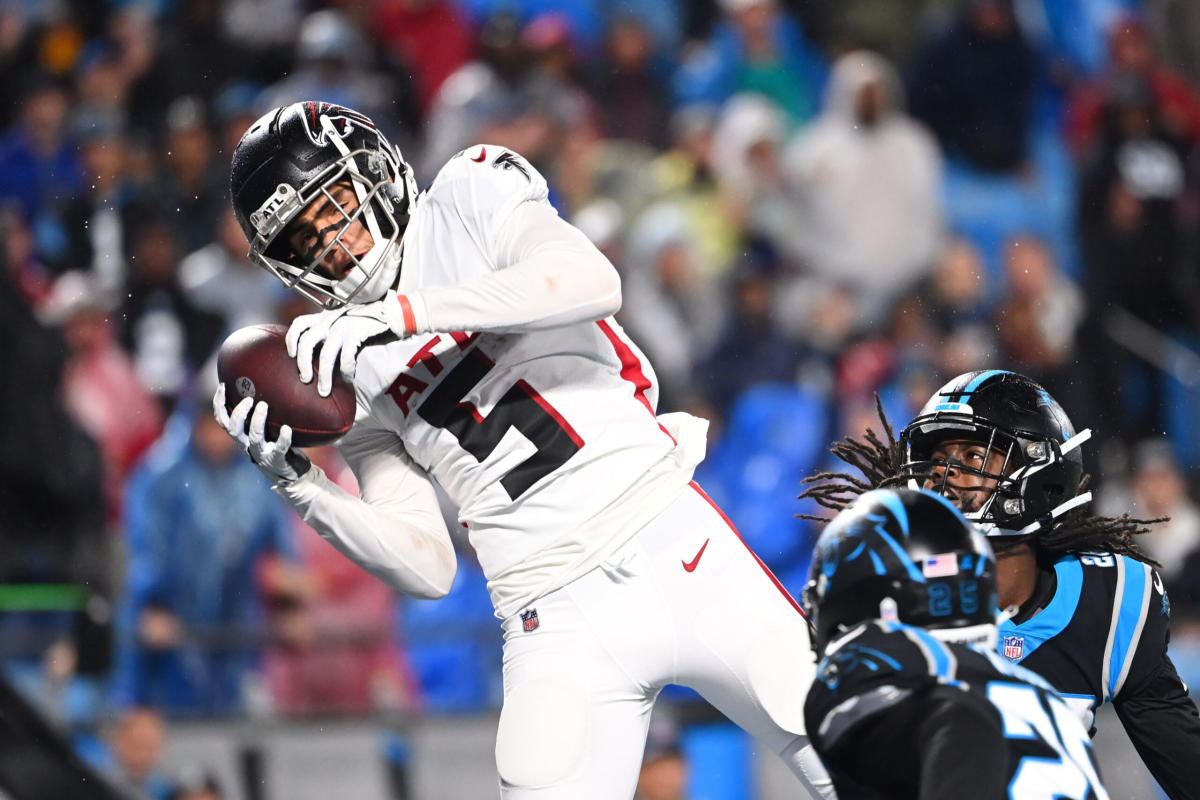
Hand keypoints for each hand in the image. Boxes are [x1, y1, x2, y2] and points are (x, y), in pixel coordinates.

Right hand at [213, 383, 310, 482]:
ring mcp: (261, 454)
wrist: (291, 474)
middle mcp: (247, 445)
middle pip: (233, 429)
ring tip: (264, 406)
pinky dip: (283, 439)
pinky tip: (287, 429)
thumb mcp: (266, 429)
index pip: (222, 419)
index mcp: (241, 436)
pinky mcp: (276, 461)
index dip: (218, 403)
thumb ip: (260, 414)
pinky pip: (279, 449)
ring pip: (254, 437)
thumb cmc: (278, 446)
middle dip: (238, 413)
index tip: (222, 385)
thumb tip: (264, 383)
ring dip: (257, 421)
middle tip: (250, 399)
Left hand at [287, 293, 407, 396]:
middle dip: (302, 363)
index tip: (290, 354)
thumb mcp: (347, 322)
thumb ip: (335, 333)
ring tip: (324, 390)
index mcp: (326, 317)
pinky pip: (346, 356)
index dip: (291, 339)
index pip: (300, 322)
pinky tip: (349, 379)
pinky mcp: (356, 332)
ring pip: (325, 353)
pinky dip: (346, 371)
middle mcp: (331, 320)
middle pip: (306, 341)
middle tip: (305, 379)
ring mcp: (343, 326)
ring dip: (324, 375)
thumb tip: (325, 359)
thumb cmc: (371, 322)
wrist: (394, 312)